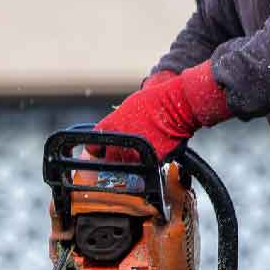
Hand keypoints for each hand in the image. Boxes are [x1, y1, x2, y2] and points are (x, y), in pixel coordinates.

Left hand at [93, 61, 231, 160]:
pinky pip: (144, 168)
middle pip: (109, 160)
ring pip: (126, 167)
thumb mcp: (126, 108)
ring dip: (130, 163)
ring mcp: (133, 153)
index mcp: (109, 127)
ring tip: (140, 153)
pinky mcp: (149, 161)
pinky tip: (153, 152)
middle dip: (115, 157)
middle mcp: (118, 142)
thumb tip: (112, 133)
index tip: (102, 151)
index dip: (98, 150)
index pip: (93, 147)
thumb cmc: (153, 101)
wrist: (176, 105)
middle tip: (124, 152)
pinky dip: (147, 164)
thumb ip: (115, 124)